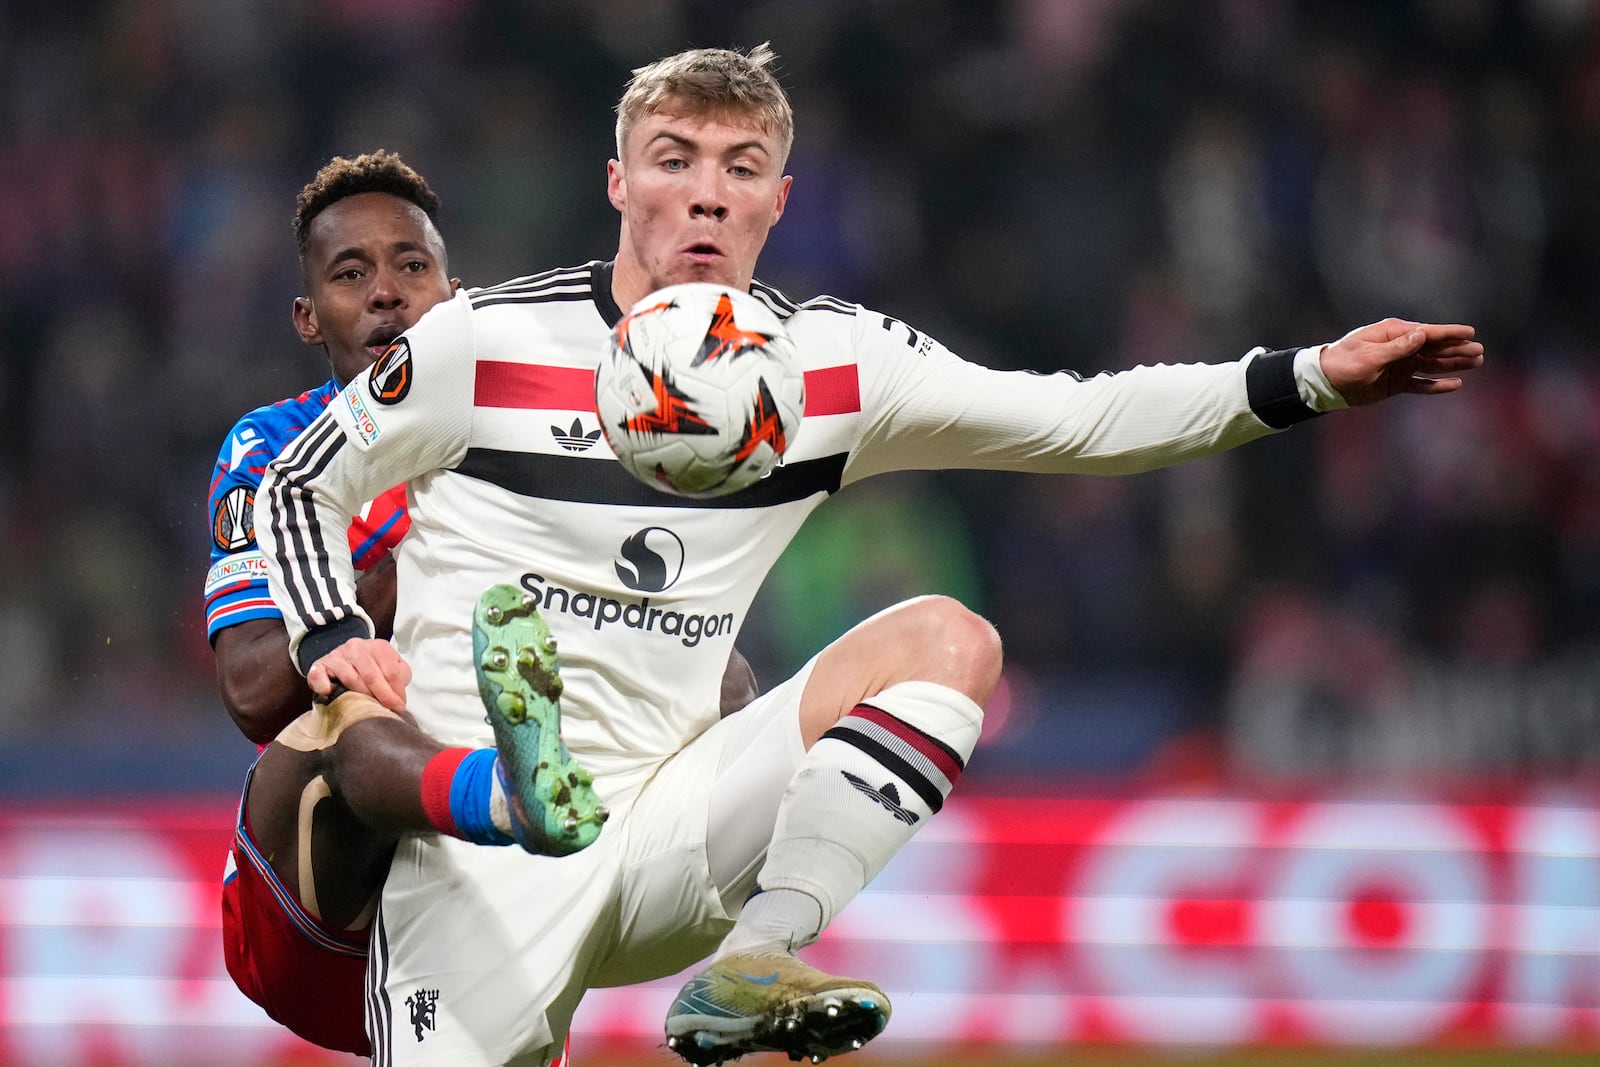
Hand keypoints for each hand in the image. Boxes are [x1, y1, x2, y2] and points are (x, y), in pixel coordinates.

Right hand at [306, 637, 411, 712]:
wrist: (346, 658)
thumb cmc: (373, 667)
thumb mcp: (392, 666)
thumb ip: (400, 675)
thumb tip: (399, 695)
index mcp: (378, 647)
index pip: (391, 671)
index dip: (396, 691)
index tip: (399, 705)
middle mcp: (357, 647)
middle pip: (371, 675)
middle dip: (382, 696)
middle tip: (388, 710)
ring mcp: (337, 655)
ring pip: (350, 677)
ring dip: (360, 695)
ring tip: (367, 706)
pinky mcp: (319, 665)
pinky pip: (318, 674)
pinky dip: (323, 684)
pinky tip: (329, 692)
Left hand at [1319, 318, 1483, 406]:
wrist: (1325, 383)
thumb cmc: (1343, 364)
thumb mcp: (1369, 356)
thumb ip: (1397, 348)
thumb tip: (1422, 334)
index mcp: (1393, 334)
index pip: (1427, 333)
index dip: (1450, 333)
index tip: (1471, 333)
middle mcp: (1400, 348)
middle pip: (1434, 349)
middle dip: (1457, 350)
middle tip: (1480, 352)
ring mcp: (1400, 366)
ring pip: (1432, 365)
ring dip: (1453, 365)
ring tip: (1475, 363)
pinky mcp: (1397, 383)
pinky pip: (1421, 384)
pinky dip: (1436, 385)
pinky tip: (1454, 384)